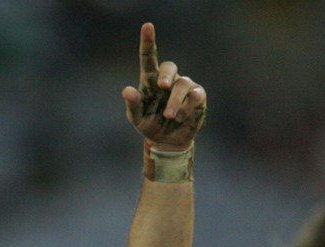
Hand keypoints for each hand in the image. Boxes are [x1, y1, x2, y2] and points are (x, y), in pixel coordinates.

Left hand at [123, 23, 205, 150]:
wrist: (167, 141)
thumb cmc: (149, 125)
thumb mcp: (136, 118)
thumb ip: (132, 105)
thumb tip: (126, 90)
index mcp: (150, 81)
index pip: (149, 58)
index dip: (148, 42)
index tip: (147, 26)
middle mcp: (168, 80)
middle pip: (170, 66)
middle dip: (166, 74)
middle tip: (161, 86)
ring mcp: (185, 87)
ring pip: (182, 84)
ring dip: (174, 102)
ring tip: (169, 116)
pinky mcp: (198, 96)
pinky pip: (195, 96)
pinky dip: (186, 108)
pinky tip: (179, 118)